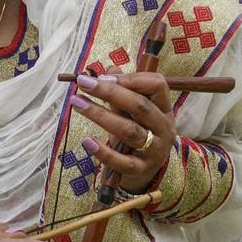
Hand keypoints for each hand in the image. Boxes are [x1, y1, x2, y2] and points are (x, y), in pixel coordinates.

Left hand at [70, 66, 175, 193]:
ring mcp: (155, 150)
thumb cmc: (138, 136)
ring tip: (77, 103)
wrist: (146, 174)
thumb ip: (123, 92)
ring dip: (101, 115)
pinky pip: (122, 161)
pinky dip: (103, 151)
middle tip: (83, 83)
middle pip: (140, 106)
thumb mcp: (133, 113)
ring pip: (129, 131)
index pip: (158, 85)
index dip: (131, 78)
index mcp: (164, 109)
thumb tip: (110, 67)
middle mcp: (164, 128)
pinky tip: (87, 141)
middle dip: (110, 92)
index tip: (104, 76)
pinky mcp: (141, 170)